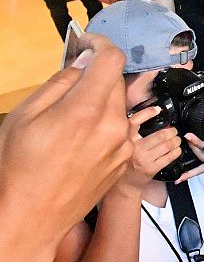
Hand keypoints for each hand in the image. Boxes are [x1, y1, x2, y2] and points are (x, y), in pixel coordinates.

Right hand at [0, 35, 131, 241]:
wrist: (33, 217)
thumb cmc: (21, 168)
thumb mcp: (26, 115)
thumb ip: (60, 82)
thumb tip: (82, 62)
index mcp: (88, 111)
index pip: (112, 60)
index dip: (100, 44)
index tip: (87, 44)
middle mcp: (114, 126)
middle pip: (116, 82)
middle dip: (96, 74)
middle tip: (72, 79)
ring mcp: (123, 145)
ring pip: (119, 106)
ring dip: (100, 100)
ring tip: (70, 115)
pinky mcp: (125, 159)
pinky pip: (120, 129)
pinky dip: (104, 122)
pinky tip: (79, 137)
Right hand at [117, 107, 180, 190]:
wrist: (125, 183)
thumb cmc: (127, 160)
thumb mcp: (126, 144)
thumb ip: (135, 132)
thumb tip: (155, 120)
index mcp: (126, 139)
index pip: (135, 121)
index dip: (148, 113)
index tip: (157, 109)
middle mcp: (133, 147)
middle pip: (160, 135)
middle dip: (172, 132)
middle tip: (174, 131)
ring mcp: (143, 159)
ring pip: (167, 145)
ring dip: (176, 141)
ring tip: (177, 140)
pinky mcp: (151, 168)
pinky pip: (169, 157)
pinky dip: (176, 152)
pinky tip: (177, 150)